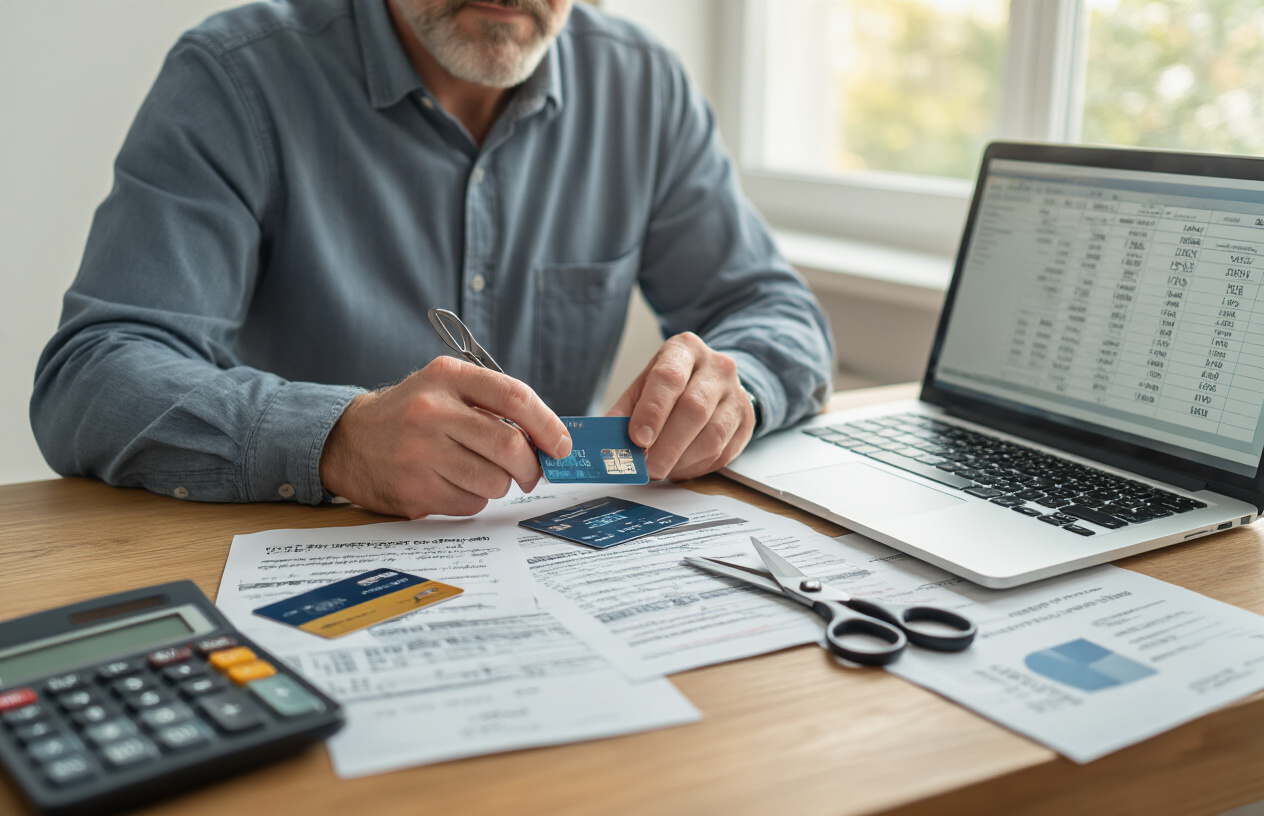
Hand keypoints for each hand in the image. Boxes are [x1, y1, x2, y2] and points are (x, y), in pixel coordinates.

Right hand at [319, 356, 571, 517]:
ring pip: (494, 482)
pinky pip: (470, 504)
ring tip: (478, 472)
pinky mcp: (414, 491)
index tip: (562, 445)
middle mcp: (432, 412)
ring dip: (499, 484)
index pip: (514, 397)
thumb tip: (548, 439)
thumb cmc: (411, 414)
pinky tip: (452, 483)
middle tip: (531, 473)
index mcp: (447, 377)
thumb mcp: (446, 388)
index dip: (548, 425)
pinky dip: (473, 499)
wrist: (348, 441)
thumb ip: (493, 404)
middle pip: (509, 446)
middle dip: (531, 467)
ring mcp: (420, 454)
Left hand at [608, 332, 754, 480]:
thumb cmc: (671, 385)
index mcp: (684, 350)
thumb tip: (608, 443)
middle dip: (668, 445)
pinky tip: (680, 467)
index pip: (669, 378)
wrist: (713, 379)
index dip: (653, 411)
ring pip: (713, 435)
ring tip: (662, 470)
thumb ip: (625, 412)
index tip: (638, 439)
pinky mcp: (747, 420)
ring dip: (683, 460)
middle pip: (694, 409)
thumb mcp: (643, 386)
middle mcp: (716, 367)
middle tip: (649, 467)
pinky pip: (724, 452)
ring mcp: (736, 393)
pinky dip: (698, 467)